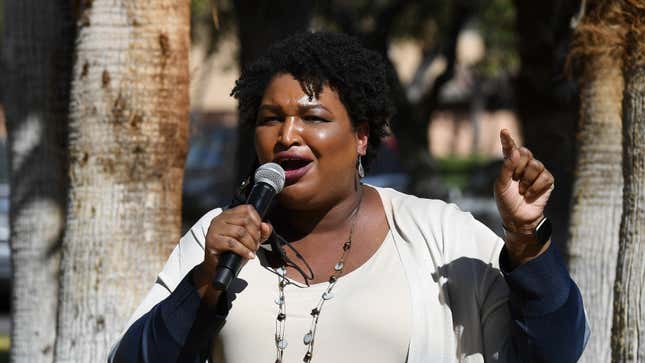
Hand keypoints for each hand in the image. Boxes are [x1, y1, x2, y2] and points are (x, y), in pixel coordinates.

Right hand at [193, 205, 271, 300]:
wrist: (217, 266)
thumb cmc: (232, 251)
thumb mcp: (249, 239)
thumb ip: (261, 232)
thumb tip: (265, 226)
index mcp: (229, 214)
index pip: (247, 209)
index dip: (257, 220)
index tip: (259, 231)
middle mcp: (220, 219)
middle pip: (245, 221)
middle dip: (255, 234)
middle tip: (256, 244)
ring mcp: (215, 229)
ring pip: (240, 232)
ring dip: (250, 243)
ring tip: (252, 250)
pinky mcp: (212, 241)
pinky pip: (232, 244)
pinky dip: (244, 250)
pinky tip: (248, 255)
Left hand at [494, 129, 553, 264]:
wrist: (518, 218)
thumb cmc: (506, 202)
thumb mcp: (501, 185)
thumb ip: (506, 168)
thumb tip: (516, 151)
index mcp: (510, 164)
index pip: (509, 148)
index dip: (507, 140)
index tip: (504, 131)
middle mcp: (524, 164)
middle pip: (525, 153)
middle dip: (518, 167)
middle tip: (515, 180)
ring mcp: (536, 172)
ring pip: (536, 165)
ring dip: (526, 180)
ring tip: (522, 190)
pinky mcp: (547, 181)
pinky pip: (544, 177)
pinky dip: (535, 187)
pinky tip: (529, 194)